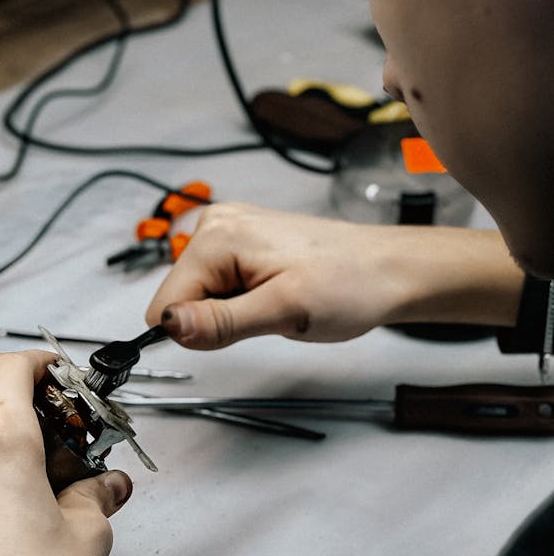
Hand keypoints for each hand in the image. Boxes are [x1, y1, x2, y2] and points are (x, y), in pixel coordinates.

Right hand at [145, 202, 522, 348]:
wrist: (389, 270)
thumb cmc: (349, 285)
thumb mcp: (284, 311)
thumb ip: (221, 322)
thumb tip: (168, 326)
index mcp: (217, 236)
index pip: (166, 304)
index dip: (198, 330)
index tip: (242, 327)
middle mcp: (216, 225)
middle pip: (181, 298)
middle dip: (217, 319)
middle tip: (267, 312)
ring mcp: (229, 231)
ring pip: (200, 295)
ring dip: (232, 311)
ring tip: (276, 301)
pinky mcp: (243, 243)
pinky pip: (220, 285)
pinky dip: (243, 300)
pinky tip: (275, 292)